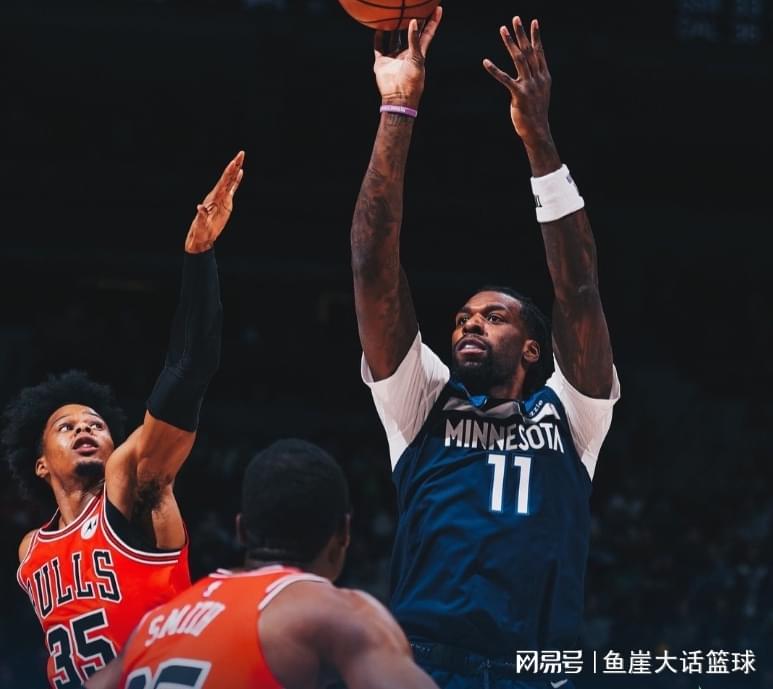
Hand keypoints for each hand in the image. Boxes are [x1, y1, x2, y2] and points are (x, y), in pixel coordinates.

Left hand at [185, 150, 244, 253]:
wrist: (203, 236)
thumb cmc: (201, 230)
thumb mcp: (201, 223)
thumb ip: (201, 215)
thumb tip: (199, 207)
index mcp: (213, 197)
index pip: (223, 181)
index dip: (229, 171)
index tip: (234, 161)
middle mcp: (218, 194)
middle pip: (228, 176)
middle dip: (235, 164)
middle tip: (242, 153)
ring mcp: (222, 198)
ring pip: (231, 180)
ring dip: (236, 169)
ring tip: (241, 158)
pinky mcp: (226, 203)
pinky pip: (233, 189)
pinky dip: (237, 181)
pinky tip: (241, 173)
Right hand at [373, 7, 441, 109]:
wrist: (398, 97)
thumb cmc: (412, 81)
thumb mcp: (416, 58)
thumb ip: (414, 40)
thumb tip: (414, 21)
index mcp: (418, 53)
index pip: (427, 33)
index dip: (433, 21)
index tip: (437, 8)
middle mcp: (406, 53)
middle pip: (410, 33)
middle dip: (412, 20)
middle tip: (412, 5)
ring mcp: (394, 57)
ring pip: (393, 38)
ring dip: (393, 26)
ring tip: (393, 12)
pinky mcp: (382, 62)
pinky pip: (379, 47)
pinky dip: (378, 38)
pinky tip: (377, 27)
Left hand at [483, 17, 552, 150]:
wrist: (537, 130)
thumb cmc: (536, 113)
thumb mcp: (539, 93)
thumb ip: (536, 80)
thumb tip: (532, 72)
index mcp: (544, 76)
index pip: (539, 52)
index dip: (536, 36)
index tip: (533, 22)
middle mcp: (538, 78)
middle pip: (529, 51)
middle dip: (521, 34)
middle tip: (515, 19)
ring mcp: (530, 86)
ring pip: (519, 59)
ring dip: (510, 43)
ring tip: (503, 30)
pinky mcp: (519, 95)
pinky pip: (505, 79)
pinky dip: (494, 69)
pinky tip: (485, 61)